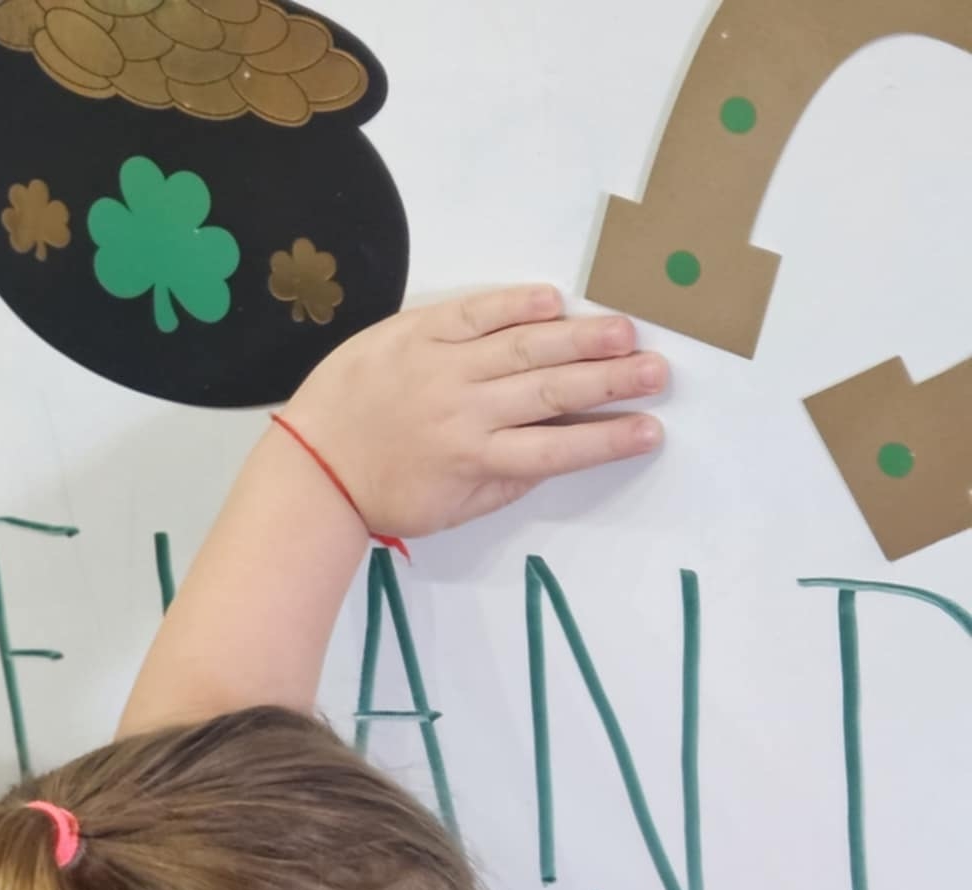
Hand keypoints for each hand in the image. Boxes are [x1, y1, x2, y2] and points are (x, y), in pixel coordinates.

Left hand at [280, 285, 667, 539]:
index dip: (608, 439)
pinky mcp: (414, 334)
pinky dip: (515, 304)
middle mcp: (466, 411)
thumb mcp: (448, 508)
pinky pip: (474, 313)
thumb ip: (504, 483)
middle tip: (659, 371)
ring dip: (581, 337)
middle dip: (613, 381)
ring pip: (524, 347)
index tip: (651, 430)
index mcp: (476, 460)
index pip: (558, 448)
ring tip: (627, 331)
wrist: (312, 468)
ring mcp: (441, 369)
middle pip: (553, 391)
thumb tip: (559, 456)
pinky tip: (555, 300)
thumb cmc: (381, 494)